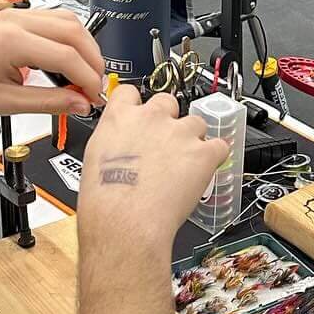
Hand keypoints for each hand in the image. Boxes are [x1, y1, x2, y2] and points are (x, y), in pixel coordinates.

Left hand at [0, 8, 105, 115]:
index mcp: (10, 41)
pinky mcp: (13, 17)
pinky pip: (52, 19)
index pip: (68, 56)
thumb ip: (48, 103)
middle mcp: (14, 21)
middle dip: (92, 61)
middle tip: (95, 87)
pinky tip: (67, 60)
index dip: (88, 79)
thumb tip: (79, 104)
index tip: (95, 98)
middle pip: (74, 32)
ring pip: (67, 21)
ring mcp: (14, 15)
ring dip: (83, 46)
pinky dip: (68, 38)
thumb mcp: (4, 103)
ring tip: (84, 74)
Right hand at [77, 87, 230, 251]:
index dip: (138, 105)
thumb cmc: (105, 202)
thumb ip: (113, 141)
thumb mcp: (93, 158)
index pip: (130, 92)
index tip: (141, 116)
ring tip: (184, 165)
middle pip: (168, 102)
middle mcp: (151, 118)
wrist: (125, 221)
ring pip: (196, 123)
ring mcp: (180, 132)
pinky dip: (215, 157)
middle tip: (165, 146)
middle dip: (169, 121)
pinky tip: (204, 170)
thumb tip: (121, 147)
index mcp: (120, 117)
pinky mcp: (203, 153)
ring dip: (193, 140)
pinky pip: (219, 146)